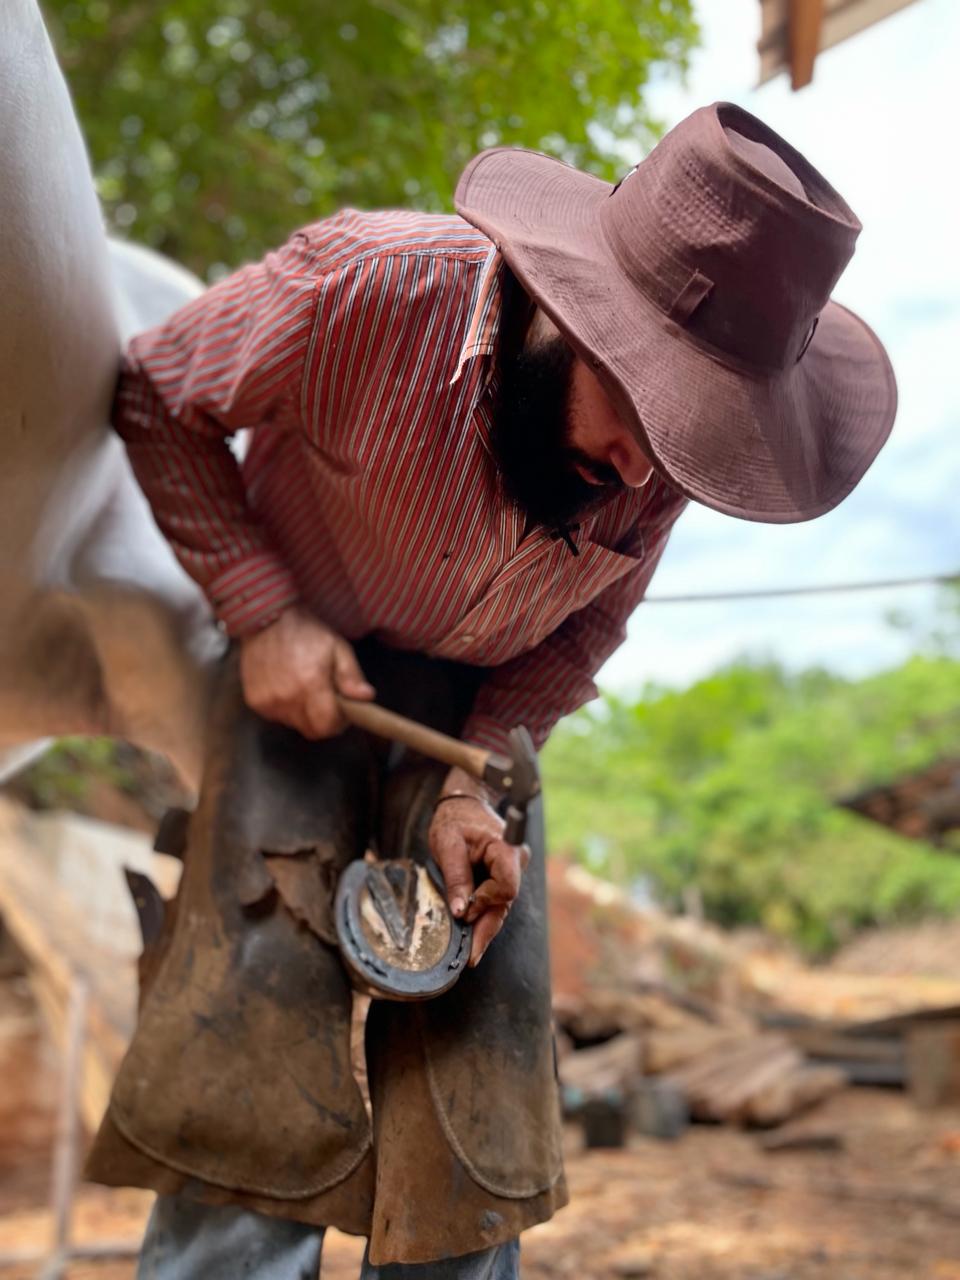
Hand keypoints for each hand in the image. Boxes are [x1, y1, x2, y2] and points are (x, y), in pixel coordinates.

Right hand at [239, 606, 374, 738]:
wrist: (267, 619)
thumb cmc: (306, 632)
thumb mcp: (338, 648)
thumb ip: (351, 676)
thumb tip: (365, 697)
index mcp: (311, 685)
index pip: (327, 726)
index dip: (338, 722)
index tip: (341, 711)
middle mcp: (287, 698)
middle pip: (311, 730)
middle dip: (322, 719)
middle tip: (325, 699)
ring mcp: (268, 702)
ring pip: (294, 724)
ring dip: (303, 713)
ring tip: (304, 687)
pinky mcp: (255, 702)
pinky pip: (276, 716)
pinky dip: (285, 707)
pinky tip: (287, 686)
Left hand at [428, 766, 530, 966]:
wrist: (463, 805)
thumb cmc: (455, 819)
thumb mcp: (448, 843)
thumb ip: (456, 875)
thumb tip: (461, 911)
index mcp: (506, 849)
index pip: (506, 886)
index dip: (485, 901)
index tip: (463, 909)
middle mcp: (515, 862)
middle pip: (505, 903)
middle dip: (486, 930)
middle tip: (470, 957)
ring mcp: (510, 872)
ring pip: (500, 906)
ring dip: (484, 928)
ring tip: (470, 955)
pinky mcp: (500, 879)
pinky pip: (494, 902)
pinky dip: (482, 918)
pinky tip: (472, 938)